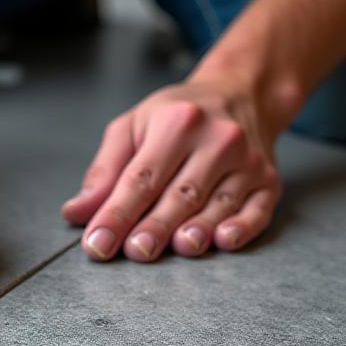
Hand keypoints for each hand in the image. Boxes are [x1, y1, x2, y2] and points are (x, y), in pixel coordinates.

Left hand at [62, 80, 281, 261]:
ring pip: (219, 204)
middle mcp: (217, 139)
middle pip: (181, 194)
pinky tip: (223, 241)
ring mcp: (248, 161)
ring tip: (176, 249)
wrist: (241, 93)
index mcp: (177, 123)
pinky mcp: (268, 181)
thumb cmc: (177, 116)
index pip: (141, 178)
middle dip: (155, 226)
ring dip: (197, 230)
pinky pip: (258, 210)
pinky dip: (242, 228)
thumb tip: (77, 212)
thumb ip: (104, 171)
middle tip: (134, 252)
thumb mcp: (133, 127)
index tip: (97, 243)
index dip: (117, 213)